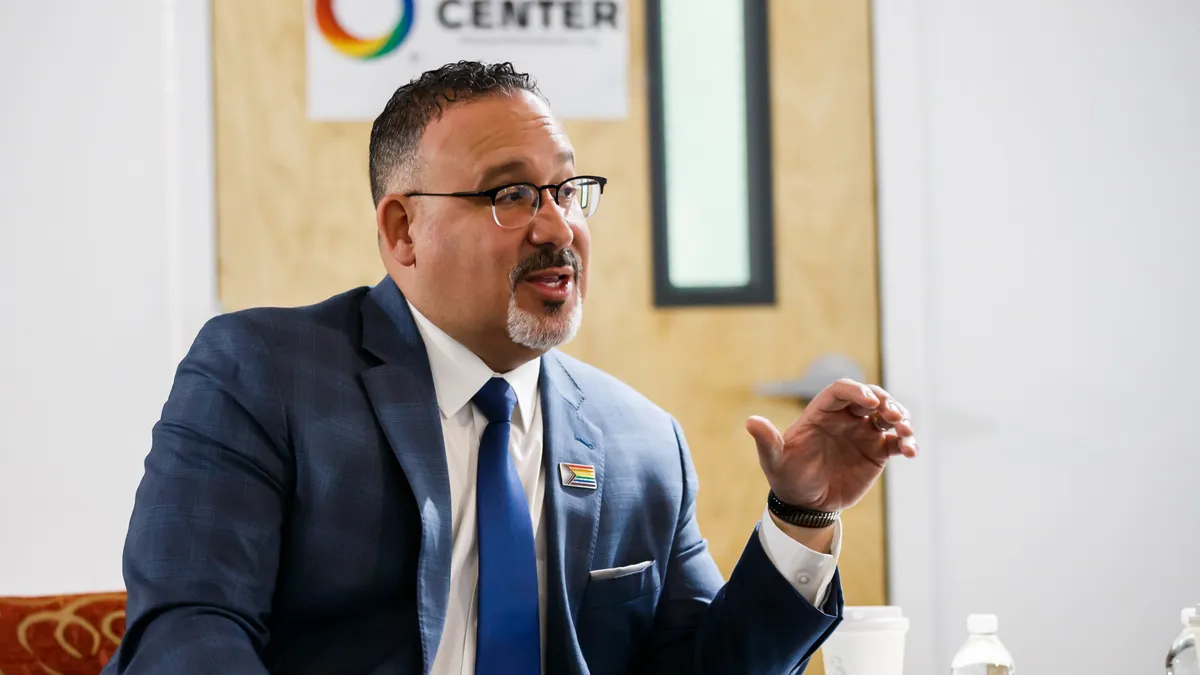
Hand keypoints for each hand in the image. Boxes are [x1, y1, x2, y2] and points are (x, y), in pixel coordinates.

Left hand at [747, 379, 917, 513]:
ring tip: (905, 432)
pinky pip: (896, 442)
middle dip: (885, 402)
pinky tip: (911, 451)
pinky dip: (907, 443)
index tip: (868, 402)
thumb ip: (767, 441)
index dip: (856, 391)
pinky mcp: (877, 452)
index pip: (841, 391)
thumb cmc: (787, 478)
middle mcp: (845, 418)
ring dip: (901, 419)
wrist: (806, 505)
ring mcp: (863, 433)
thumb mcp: (775, 461)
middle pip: (870, 397)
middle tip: (893, 415)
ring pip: (888, 416)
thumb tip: (750, 421)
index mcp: (821, 413)